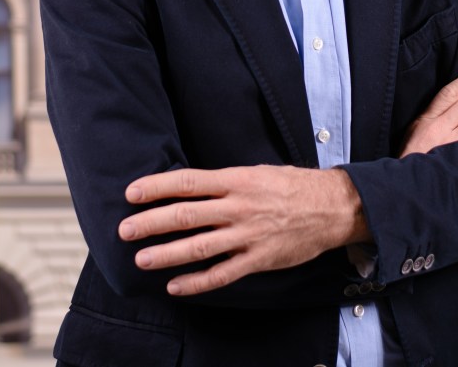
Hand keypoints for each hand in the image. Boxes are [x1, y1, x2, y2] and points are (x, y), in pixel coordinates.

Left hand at [118, 164, 369, 295]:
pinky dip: (197, 282)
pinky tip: (176, 286)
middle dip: (151, 223)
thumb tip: (190, 188)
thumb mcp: (258, 171)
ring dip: (167, 254)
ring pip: (199, 247)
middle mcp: (239, 207)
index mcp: (237, 180)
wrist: (332, 207)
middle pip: (186, 215)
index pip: (188, 182)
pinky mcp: (259, 259)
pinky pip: (223, 274)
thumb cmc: (292, 185)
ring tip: (142, 259)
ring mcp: (248, 235)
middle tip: (125, 230)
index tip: (131, 193)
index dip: (157, 188)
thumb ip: (226, 182)